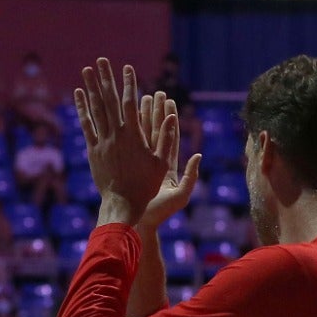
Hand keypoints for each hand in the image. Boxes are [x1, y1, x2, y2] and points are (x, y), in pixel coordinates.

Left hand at [73, 59, 172, 226]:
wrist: (122, 204)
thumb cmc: (146, 186)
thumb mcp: (162, 164)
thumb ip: (166, 138)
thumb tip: (172, 116)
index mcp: (134, 136)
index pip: (130, 103)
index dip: (129, 84)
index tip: (127, 68)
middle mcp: (116, 135)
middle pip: (109, 101)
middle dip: (106, 78)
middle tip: (101, 60)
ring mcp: (102, 142)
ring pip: (95, 109)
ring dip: (90, 87)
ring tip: (87, 69)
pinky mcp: (93, 150)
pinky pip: (86, 125)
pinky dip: (82, 109)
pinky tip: (79, 94)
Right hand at [135, 90, 200, 232]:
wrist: (140, 224)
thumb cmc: (159, 214)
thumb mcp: (179, 195)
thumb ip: (191, 176)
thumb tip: (198, 156)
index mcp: (168, 165)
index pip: (170, 135)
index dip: (168, 117)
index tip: (167, 100)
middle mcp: (154, 162)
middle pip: (155, 130)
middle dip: (154, 111)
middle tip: (154, 92)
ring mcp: (140, 164)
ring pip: (138, 135)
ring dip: (138, 118)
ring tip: (136, 98)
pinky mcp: (127, 168)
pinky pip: (125, 146)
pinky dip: (122, 131)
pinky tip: (117, 117)